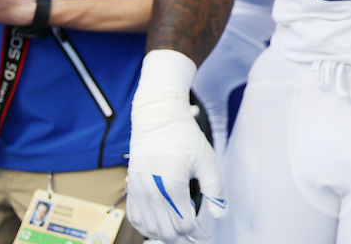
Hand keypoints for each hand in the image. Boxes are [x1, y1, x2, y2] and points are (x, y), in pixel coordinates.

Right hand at [126, 50, 224, 242]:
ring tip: (180, 234)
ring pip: (149, 229)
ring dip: (165, 236)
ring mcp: (138, 192)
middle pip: (166, 232)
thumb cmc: (184, 137)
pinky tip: (158, 227)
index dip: (197, 234)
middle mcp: (151, 194)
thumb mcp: (207, 161)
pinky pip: (136, 219)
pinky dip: (147, 228)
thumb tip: (220, 215)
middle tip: (195, 237)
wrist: (157, 119)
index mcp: (172, 188)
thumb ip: (215, 190)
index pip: (185, 224)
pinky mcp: (131, 188)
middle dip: (183, 239)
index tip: (205, 235)